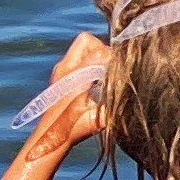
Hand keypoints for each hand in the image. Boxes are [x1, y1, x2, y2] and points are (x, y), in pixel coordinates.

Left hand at [31, 33, 111, 155]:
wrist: (48, 139)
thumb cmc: (71, 130)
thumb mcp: (97, 120)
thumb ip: (114, 107)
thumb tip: (132, 98)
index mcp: (73, 74)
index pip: (99, 51)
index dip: (114, 58)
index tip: (122, 70)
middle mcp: (65, 67)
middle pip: (86, 41)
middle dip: (102, 49)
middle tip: (111, 68)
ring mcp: (61, 70)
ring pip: (81, 47)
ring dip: (95, 55)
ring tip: (104, 74)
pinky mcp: (60, 75)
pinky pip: (77, 58)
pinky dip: (89, 62)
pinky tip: (95, 81)